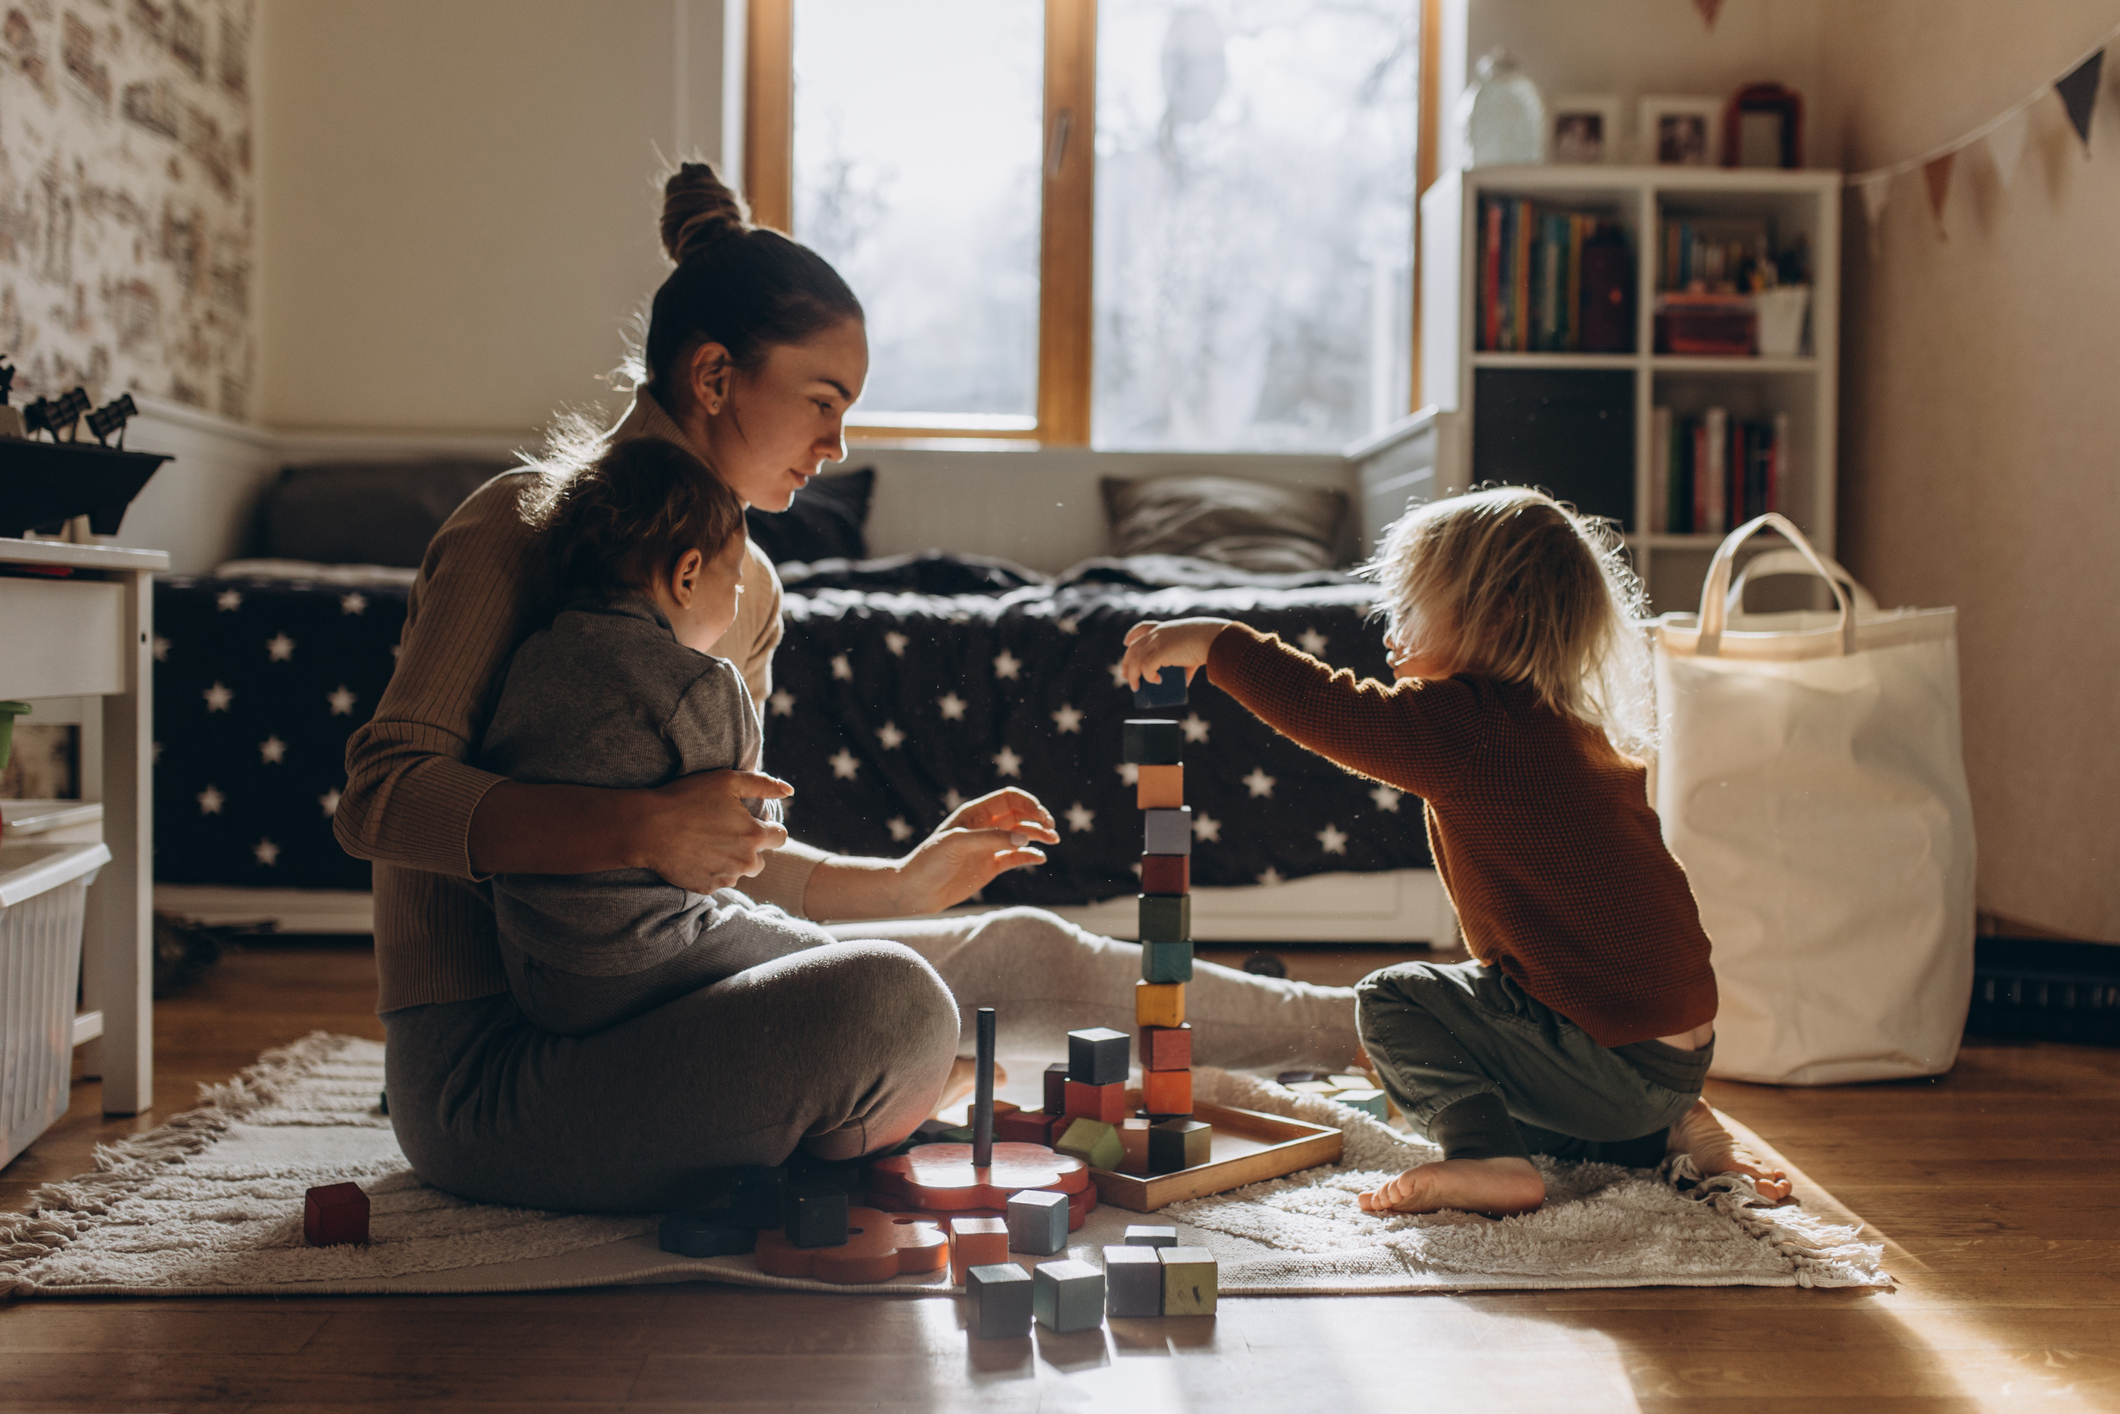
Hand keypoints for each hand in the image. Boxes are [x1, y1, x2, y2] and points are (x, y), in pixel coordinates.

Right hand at [636, 769, 792, 891]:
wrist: (648, 827)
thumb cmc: (688, 798)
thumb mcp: (727, 781)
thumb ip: (763, 784)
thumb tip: (790, 791)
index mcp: (754, 835)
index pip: (780, 837)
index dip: (767, 828)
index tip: (751, 821)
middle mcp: (745, 861)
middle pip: (760, 859)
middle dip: (749, 847)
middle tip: (724, 832)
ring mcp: (726, 877)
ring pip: (740, 872)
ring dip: (732, 861)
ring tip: (708, 843)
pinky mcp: (706, 888)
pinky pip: (718, 881)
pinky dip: (712, 870)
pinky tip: (696, 854)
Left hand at [891, 788, 1061, 914]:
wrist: (916, 890)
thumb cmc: (930, 862)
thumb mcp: (958, 844)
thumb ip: (991, 838)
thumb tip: (1024, 837)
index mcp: (975, 814)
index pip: (1009, 799)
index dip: (1028, 803)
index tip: (1041, 816)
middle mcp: (984, 827)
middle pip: (1020, 815)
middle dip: (1038, 818)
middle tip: (1051, 829)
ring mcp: (989, 847)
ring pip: (1021, 835)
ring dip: (1039, 836)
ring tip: (1053, 841)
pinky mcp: (990, 866)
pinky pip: (1016, 858)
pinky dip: (1030, 856)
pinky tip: (1040, 859)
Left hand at [1120, 618, 1230, 691]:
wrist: (1212, 639)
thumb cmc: (1206, 643)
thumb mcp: (1191, 650)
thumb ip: (1185, 666)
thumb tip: (1183, 684)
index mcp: (1164, 629)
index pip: (1142, 628)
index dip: (1132, 635)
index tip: (1126, 643)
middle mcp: (1157, 633)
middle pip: (1133, 648)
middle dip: (1126, 663)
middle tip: (1126, 677)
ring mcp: (1158, 641)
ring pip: (1136, 659)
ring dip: (1133, 675)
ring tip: (1136, 687)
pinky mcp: (1161, 651)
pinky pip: (1147, 666)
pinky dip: (1148, 676)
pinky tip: (1155, 682)